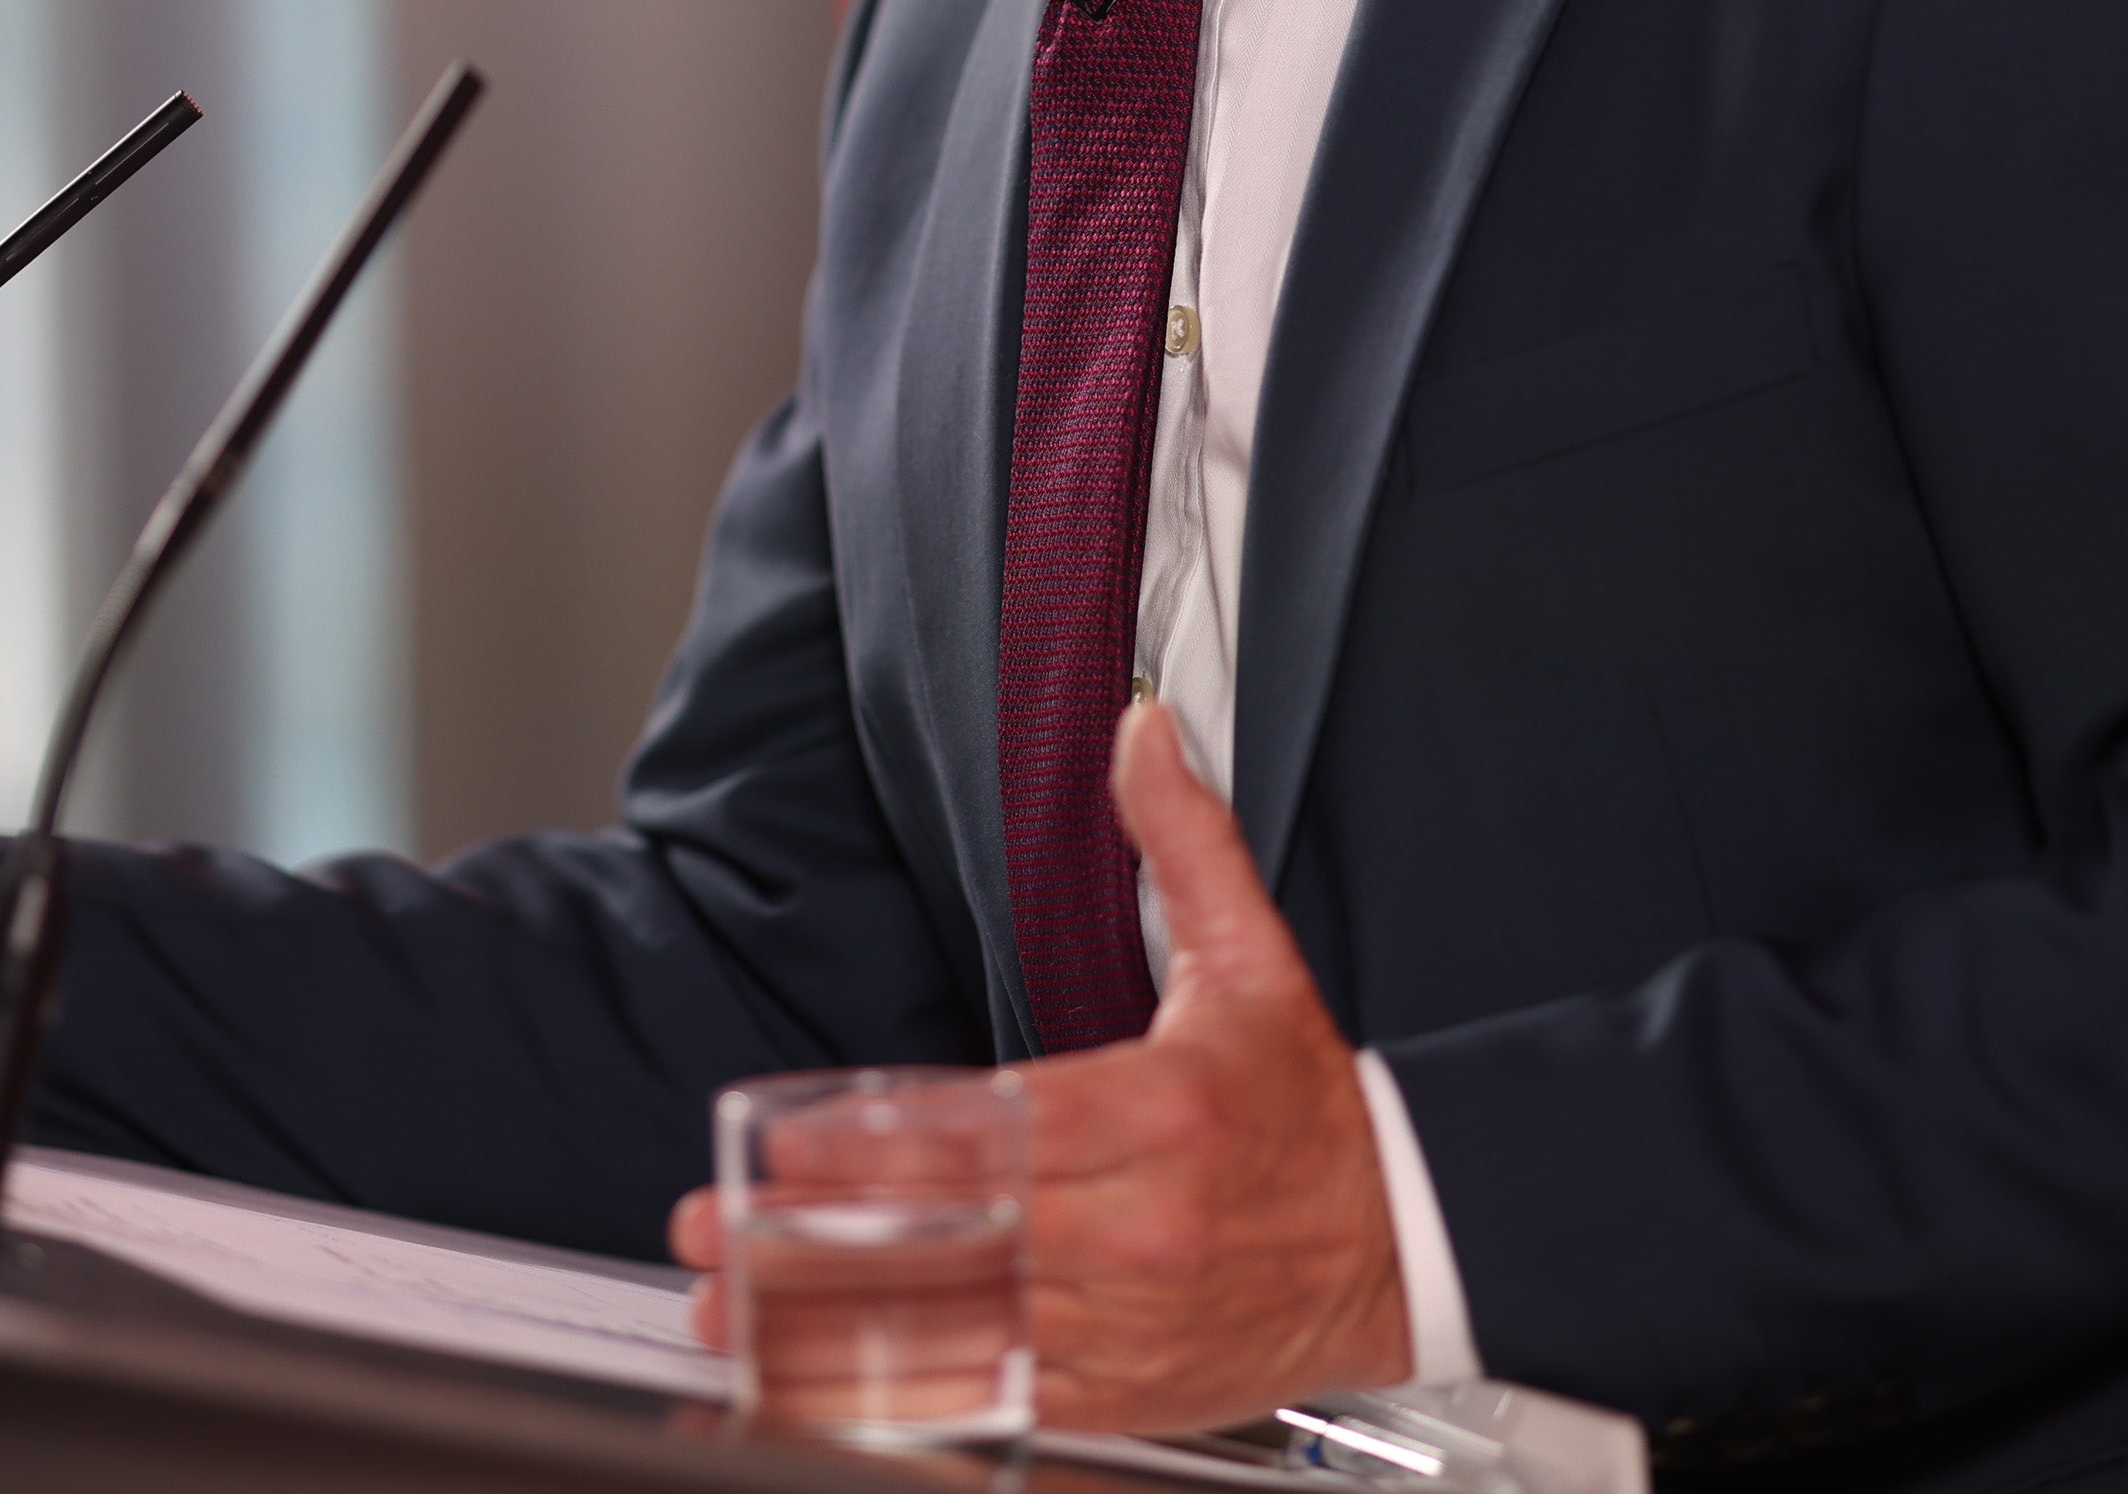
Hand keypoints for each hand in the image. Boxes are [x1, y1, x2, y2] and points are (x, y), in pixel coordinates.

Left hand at [673, 702, 1410, 1432]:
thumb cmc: (1308, 1112)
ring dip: (839, 1325)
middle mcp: (1147, 1226)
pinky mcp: (1128, 1389)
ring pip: (968, 1326)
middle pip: (963, 1235)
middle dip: (825, 1237)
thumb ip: (1184, 844)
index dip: (882, 1147)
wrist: (1409, 1244)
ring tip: (737, 1308)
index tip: (784, 1146)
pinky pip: (1004, 1394)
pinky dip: (913, 1390)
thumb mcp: (1255, 961)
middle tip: (718, 1226)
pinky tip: (828, 1378)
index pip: (1000, 1132)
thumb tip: (1140, 732)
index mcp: (1167, 1113)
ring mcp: (1134, 1322)